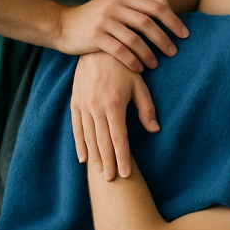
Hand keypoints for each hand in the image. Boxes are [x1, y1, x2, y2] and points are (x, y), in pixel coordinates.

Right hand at [57, 0, 188, 71]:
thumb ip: (135, 6)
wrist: (62, 24)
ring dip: (149, 53)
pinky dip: (133, 60)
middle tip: (174, 52)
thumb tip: (166, 11)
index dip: (174, 20)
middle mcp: (115, 4)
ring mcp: (105, 20)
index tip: (185, 34)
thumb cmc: (94, 18)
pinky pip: (120, 50)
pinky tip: (140, 69)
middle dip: (165, 38)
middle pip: (149, 21)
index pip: (157, 4)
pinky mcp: (95, 36)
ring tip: (156, 64)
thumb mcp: (114, 4)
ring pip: (135, 37)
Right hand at [71, 51, 159, 179]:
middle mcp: (96, 107)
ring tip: (99, 174)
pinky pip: (76, 127)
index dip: (123, 157)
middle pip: (102, 142)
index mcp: (114, 104)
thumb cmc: (123, 65)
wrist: (97, 47)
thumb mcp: (139, 84)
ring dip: (94, 157)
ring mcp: (83, 105)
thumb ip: (146, 107)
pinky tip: (83, 157)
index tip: (125, 174)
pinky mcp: (75, 102)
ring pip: (88, 137)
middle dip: (108, 163)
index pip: (119, 138)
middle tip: (111, 182)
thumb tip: (154, 129)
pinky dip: (79, 143)